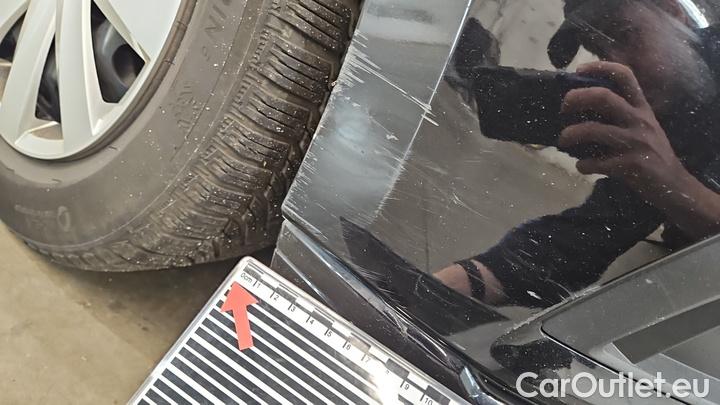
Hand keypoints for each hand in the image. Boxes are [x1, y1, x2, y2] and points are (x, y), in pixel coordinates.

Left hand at [559, 61, 688, 199]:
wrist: (674, 185)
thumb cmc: (651, 154)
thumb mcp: (643, 127)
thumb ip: (621, 114)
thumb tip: (582, 107)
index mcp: (642, 108)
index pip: (625, 75)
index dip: (600, 67)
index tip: (579, 69)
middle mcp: (640, 120)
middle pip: (603, 97)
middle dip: (576, 99)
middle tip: (563, 109)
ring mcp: (635, 142)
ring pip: (593, 130)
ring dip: (570, 134)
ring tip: (562, 140)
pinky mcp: (630, 165)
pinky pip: (595, 162)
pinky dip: (582, 165)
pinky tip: (582, 167)